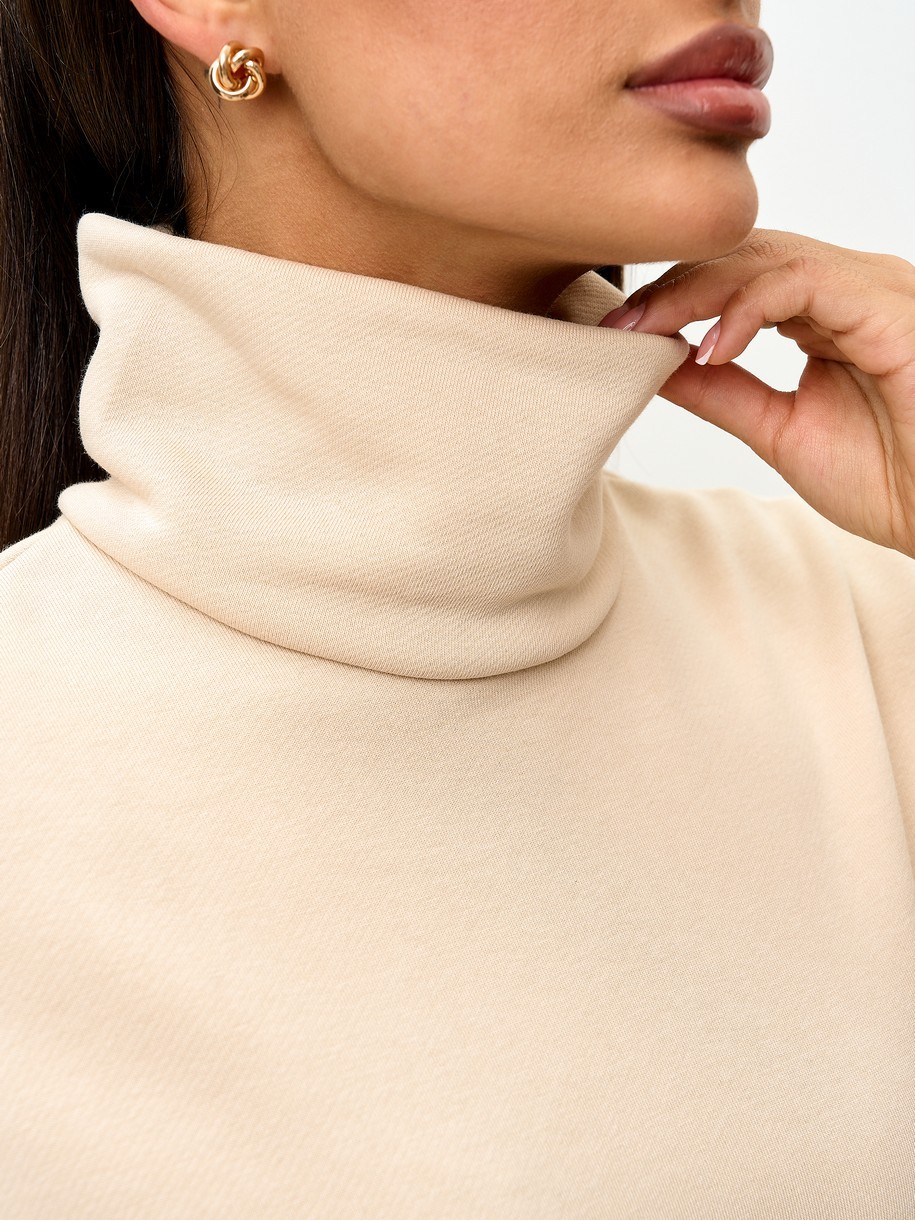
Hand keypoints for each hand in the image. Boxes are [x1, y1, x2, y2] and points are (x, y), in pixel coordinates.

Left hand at [600, 229, 914, 558]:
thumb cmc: (892, 479)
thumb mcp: (780, 431)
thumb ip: (723, 393)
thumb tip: (656, 363)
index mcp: (825, 315)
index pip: (736, 278)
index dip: (672, 299)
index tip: (618, 333)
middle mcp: (848, 290)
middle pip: (743, 255)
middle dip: (672, 286)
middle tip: (619, 324)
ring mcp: (871, 289)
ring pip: (767, 254)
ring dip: (696, 289)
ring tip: (647, 328)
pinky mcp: (888, 303)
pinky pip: (806, 280)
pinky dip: (749, 306)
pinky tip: (713, 346)